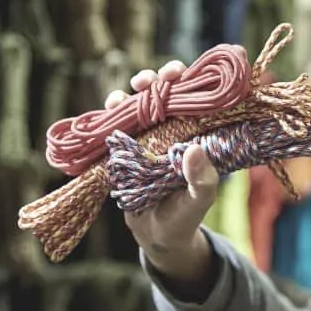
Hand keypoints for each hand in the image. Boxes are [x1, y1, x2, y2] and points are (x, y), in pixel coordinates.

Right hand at [105, 60, 216, 277]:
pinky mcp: (125, 149)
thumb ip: (202, 181)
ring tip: (125, 97)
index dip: (193, 80)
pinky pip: (116, 126)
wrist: (158, 236)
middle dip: (159, 79)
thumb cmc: (186, 217)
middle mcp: (173, 130)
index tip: (186, 74)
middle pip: (166, 93)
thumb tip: (195, 150)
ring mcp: (148, 137)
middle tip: (156, 79)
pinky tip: (109, 111)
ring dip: (130, 95)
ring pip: (138, 105)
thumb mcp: (199, 201)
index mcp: (197, 136)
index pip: (198, 99)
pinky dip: (110, 115)